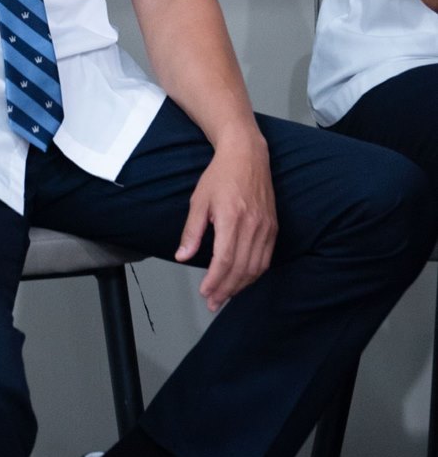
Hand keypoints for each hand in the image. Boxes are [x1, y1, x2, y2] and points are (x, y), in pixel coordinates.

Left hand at [175, 128, 277, 311]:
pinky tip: (242, 280)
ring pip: (256, 267)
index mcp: (232, 217)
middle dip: (226, 289)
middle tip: (212, 301)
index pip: (224, 259)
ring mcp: (266, 226)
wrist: (247, 154)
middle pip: (241, 268)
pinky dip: (254, 273)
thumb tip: (182, 256)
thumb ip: (192, 231)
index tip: (205, 292)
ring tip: (225, 295)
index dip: (215, 280)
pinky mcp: (273, 227)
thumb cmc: (221, 175)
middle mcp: (252, 224)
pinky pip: (266, 258)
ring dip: (240, 286)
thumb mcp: (199, 200)